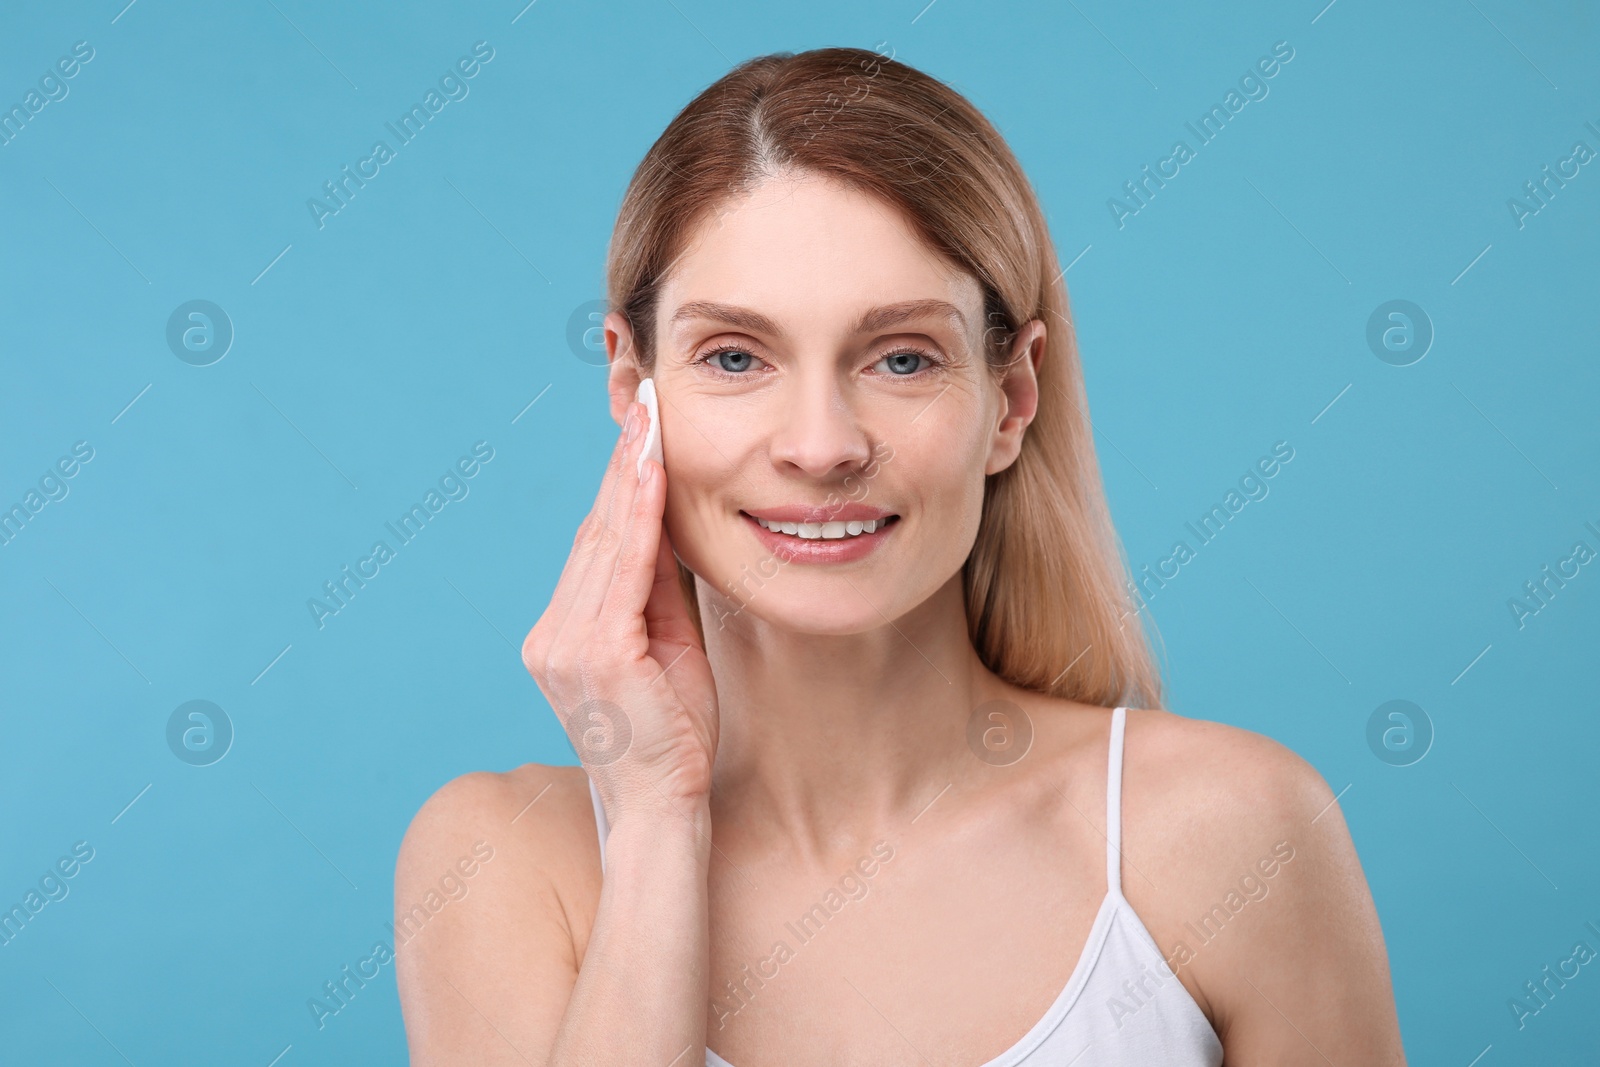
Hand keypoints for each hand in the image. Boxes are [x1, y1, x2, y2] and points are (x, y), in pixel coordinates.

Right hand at [522, 397, 718, 820]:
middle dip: (624, 466)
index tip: (641, 432)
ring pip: (606, 542)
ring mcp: (566, 643)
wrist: (663, 805)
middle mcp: (553, 634)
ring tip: (650, 422)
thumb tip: (670, 530)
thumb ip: (659, 594)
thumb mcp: (667, 649)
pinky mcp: (593, 652)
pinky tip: (651, 475)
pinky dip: (638, 518)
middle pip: (597, 534)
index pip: (598, 546)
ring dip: (631, 477)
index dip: (620, 487)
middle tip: (646, 404)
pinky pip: (622, 569)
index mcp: (566, 635)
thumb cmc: (672, 734)